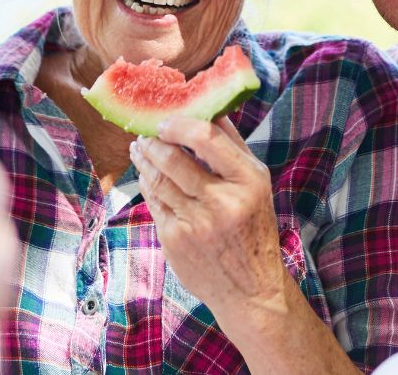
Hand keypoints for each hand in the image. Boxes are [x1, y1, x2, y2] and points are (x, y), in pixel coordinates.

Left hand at [130, 116, 288, 320]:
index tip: (166, 120)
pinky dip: (147, 184)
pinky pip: (154, 202)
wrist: (249, 288)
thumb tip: (211, 109)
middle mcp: (222, 201)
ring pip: (158, 179)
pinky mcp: (175, 239)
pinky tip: (146, 174)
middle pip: (174, 158)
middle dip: (153, 141)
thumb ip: (234, 147)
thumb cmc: (253, 228)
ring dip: (144, 159)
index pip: (207, 138)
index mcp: (248, 181)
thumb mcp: (257, 185)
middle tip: (145, 133)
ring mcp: (195, 222)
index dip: (180, 124)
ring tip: (139, 148)